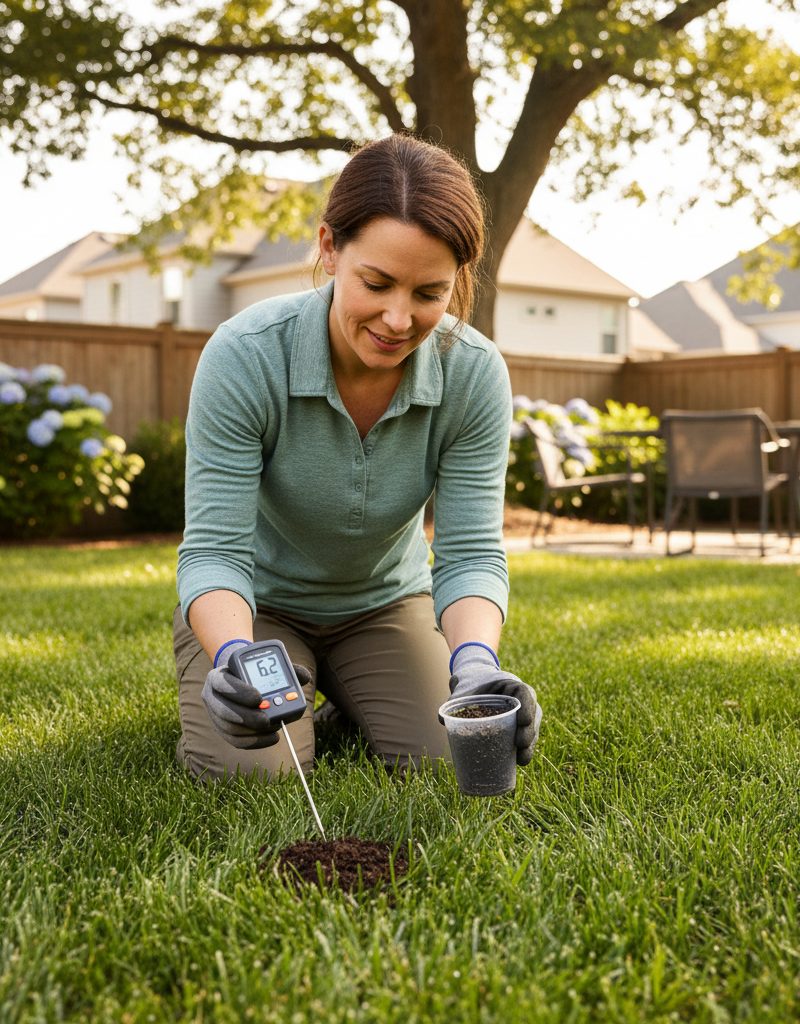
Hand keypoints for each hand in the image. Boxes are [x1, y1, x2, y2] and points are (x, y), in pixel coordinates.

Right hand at [201, 641, 311, 749]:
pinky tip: (271, 738)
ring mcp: (214, 715)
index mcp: (218, 676)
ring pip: (228, 728)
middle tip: (267, 719)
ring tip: (272, 728)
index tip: (259, 698)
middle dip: (247, 717)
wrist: (237, 680)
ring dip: (251, 731)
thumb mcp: (264, 666)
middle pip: (224, 710)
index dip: (240, 692)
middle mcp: (211, 696)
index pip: (223, 683)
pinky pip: (235, 740)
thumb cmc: (252, 673)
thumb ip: (285, 669)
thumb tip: (305, 677)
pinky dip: (254, 742)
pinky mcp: (222, 729)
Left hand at [449, 644, 541, 765]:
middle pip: (533, 715)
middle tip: (520, 744)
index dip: (528, 707)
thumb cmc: (472, 685)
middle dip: (529, 731)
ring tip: (521, 760)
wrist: (476, 685)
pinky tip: (519, 762)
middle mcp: (522, 700)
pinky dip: (523, 750)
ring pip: (531, 729)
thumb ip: (455, 701)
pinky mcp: (518, 729)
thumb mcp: (465, 690)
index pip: (526, 693)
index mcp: (512, 685)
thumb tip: (441, 720)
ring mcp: (523, 715)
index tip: (523, 721)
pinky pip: (525, 739)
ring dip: (529, 745)